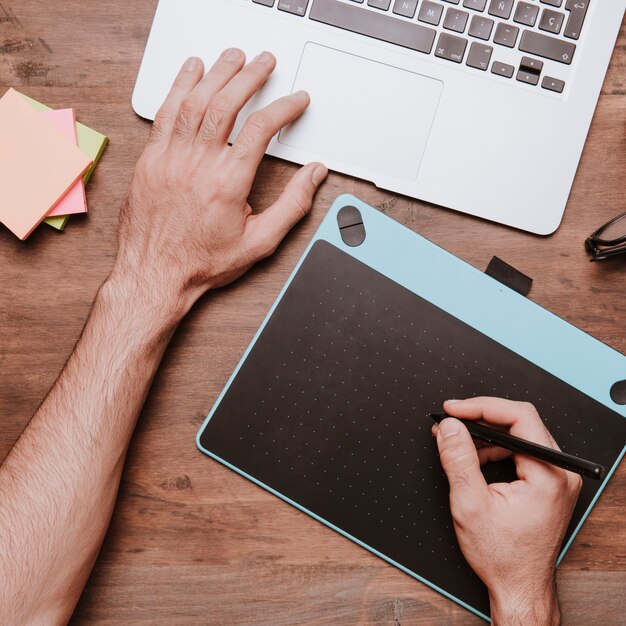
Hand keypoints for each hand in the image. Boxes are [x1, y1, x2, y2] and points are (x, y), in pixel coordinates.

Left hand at [111, 49, 326, 313]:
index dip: (284, 107)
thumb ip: (292, 205)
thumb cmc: (203, 262)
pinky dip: (179, 87)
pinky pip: (165, 114)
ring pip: (194, 102)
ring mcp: (169, 159)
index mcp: (228, 182)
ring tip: (233, 58)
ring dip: (216, 74)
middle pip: (226, 104)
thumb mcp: (260, 242)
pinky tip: (190, 73)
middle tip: (265, 62)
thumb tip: (313, 175)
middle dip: (250, 77)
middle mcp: (197, 164)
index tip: (296, 100)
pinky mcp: (149, 161)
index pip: (261, 128)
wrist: (155, 276)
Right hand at [432, 398, 581, 624]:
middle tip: (449, 422)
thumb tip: (449, 427)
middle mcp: (559, 471)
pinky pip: (519, 450)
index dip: (481, 406)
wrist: (518, 586)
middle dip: (479, 418)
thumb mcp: (470, 504)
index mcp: (548, 474)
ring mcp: (555, 477)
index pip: (518, 417)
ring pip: (518, 435)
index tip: (453, 409)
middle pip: (519, 422)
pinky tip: (471, 456)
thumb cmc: (502, 556)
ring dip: (484, 434)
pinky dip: (493, 448)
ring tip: (454, 441)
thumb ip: (458, 460)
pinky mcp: (547, 482)